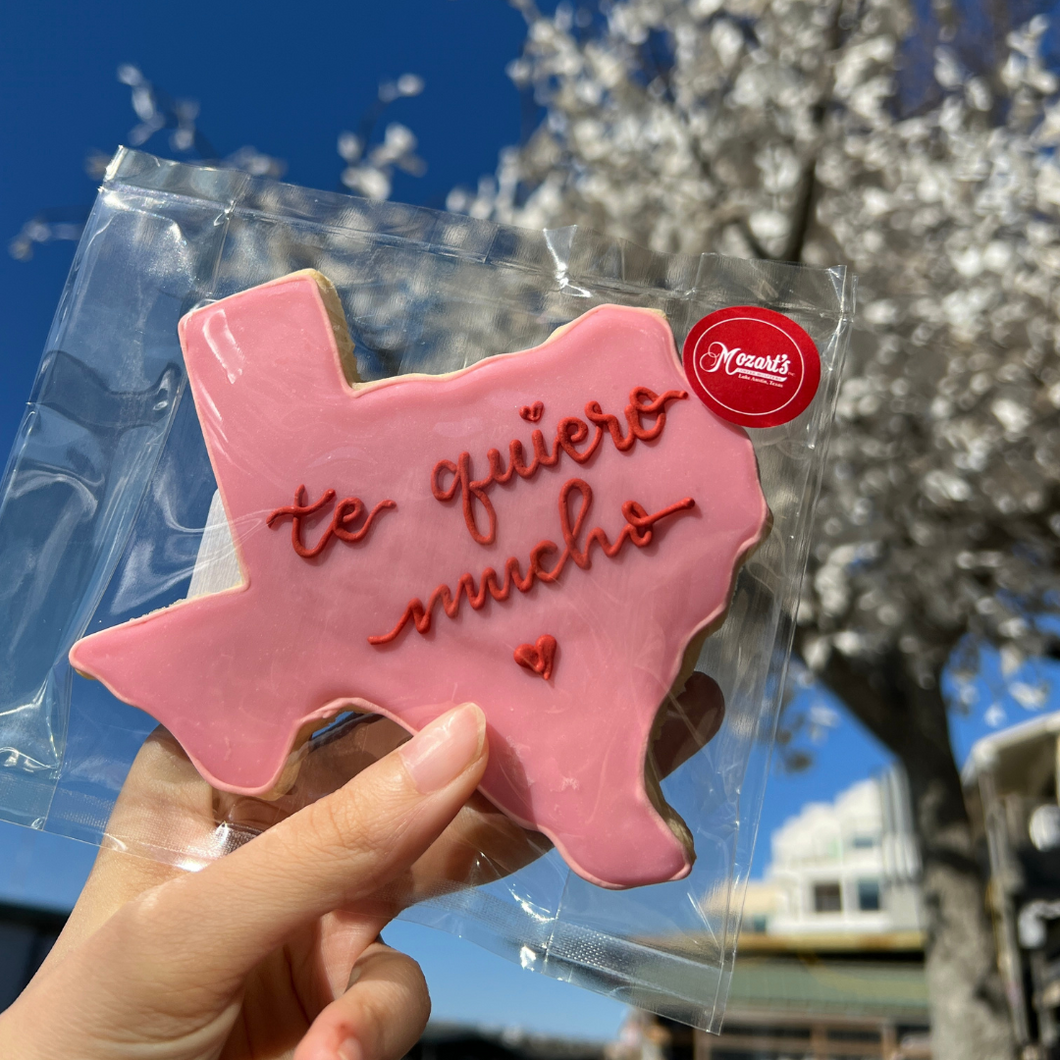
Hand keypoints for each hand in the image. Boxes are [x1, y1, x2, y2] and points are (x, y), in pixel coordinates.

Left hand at [0, 703, 488, 1059]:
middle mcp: (271, 822)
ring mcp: (317, 900)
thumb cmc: (91, 1029)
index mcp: (208, 773)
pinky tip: (328, 1053)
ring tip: (404, 955)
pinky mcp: (347, 984)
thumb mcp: (197, 926)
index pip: (306, 689)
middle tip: (530, 756)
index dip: (386, 661)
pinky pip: (401, 982)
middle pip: (386, 769)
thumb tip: (466, 736)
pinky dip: (376, 1021)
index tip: (473, 642)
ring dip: (436, 894)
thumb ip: (331, 842)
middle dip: (451, 771)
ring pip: (422, 862)